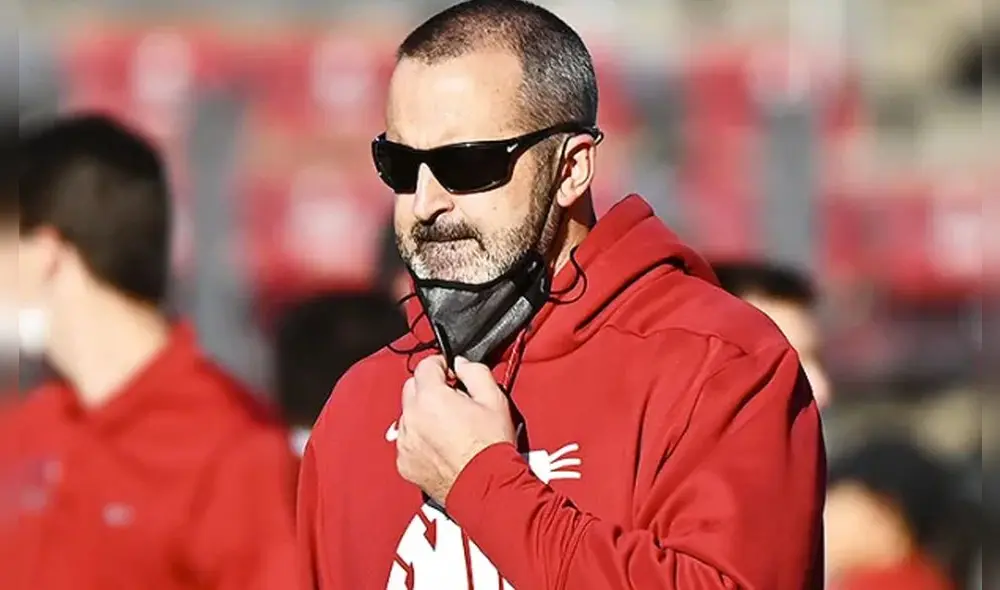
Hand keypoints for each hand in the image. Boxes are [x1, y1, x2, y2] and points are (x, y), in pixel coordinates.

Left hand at [396, 355, 515, 505]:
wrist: (486, 488)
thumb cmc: (491, 445)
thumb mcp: (494, 399)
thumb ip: (475, 372)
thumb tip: (460, 364)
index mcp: (430, 397)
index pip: (425, 365)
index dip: (441, 365)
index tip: (454, 375)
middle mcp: (411, 417)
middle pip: (412, 387)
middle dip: (430, 387)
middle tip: (452, 399)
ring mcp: (405, 442)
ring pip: (408, 414)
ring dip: (423, 413)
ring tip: (448, 427)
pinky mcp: (404, 462)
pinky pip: (408, 440)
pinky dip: (419, 438)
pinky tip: (441, 446)